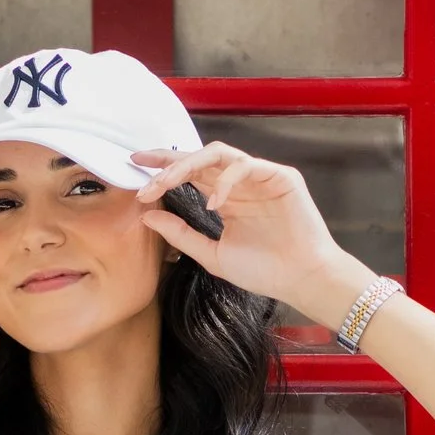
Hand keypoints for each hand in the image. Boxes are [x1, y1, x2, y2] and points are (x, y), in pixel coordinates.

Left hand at [138, 147, 365, 331]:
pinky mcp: (280, 176)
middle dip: (168, 160)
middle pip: (199, 158)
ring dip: (189, 165)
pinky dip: (226, 182)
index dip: (162, 167)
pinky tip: (214, 204)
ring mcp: (260, 177)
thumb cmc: (264, 270)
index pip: (189, 173)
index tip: (134, 166)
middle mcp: (239, 183)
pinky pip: (246, 167)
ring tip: (167, 182)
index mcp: (224, 197)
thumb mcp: (212, 255)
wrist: (301, 280)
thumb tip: (146, 215)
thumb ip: (180, 234)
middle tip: (142, 166)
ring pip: (219, 154)